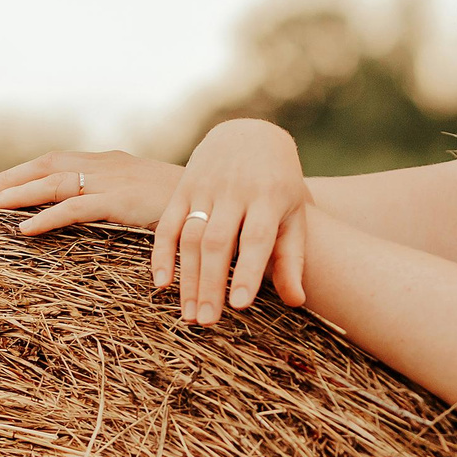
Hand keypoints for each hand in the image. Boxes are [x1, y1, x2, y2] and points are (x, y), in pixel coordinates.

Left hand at [0, 148, 183, 232]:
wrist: (219, 200)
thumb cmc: (184, 207)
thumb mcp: (142, 201)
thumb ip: (115, 203)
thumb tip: (88, 215)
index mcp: (108, 163)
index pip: (55, 162)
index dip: (21, 173)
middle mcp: (106, 165)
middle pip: (46, 166)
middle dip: (8, 180)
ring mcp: (113, 180)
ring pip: (53, 183)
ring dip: (17, 194)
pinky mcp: (122, 200)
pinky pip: (76, 207)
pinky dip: (47, 217)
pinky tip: (25, 230)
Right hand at [155, 119, 311, 323]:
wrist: (250, 133)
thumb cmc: (279, 184)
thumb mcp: (293, 214)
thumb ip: (293, 258)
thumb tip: (296, 302)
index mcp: (268, 197)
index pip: (255, 238)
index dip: (246, 272)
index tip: (239, 305)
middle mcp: (234, 191)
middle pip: (218, 243)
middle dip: (210, 284)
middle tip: (206, 322)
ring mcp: (205, 187)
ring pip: (190, 237)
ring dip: (186, 278)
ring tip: (188, 314)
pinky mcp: (183, 187)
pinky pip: (167, 223)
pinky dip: (161, 254)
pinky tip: (161, 283)